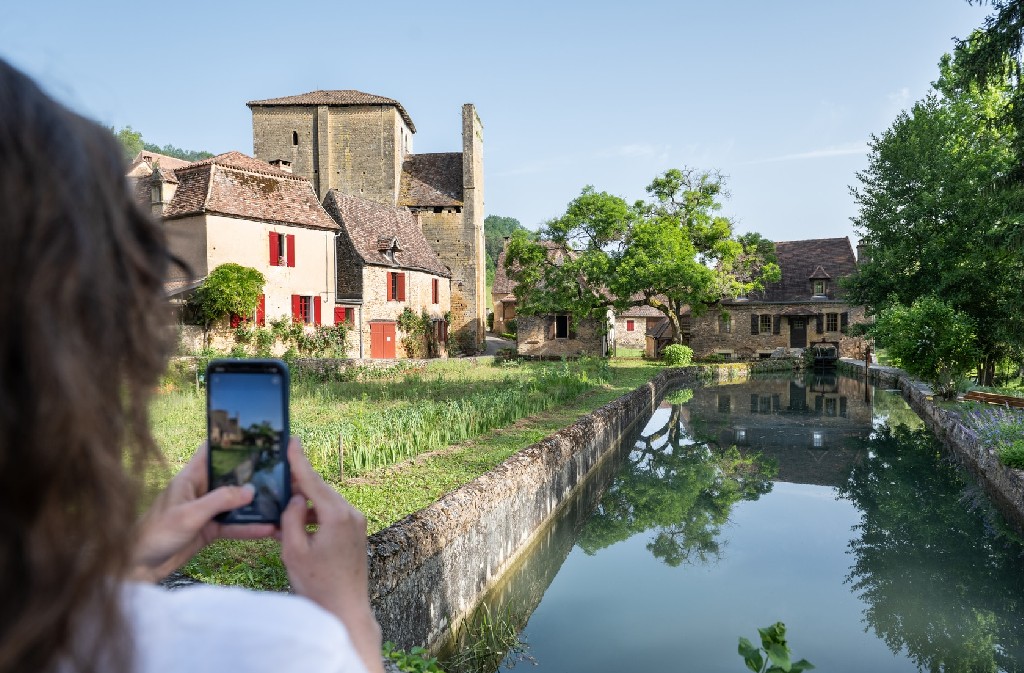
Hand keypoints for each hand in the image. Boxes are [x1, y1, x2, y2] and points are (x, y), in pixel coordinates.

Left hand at [131, 443, 275, 582]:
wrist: (139, 566)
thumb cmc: (156, 533)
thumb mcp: (189, 514)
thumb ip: (220, 500)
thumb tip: (251, 490)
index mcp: (190, 477)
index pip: (211, 451)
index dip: (230, 441)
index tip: (255, 435)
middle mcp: (201, 490)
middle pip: (231, 476)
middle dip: (253, 473)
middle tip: (281, 469)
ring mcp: (206, 510)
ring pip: (236, 502)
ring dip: (255, 503)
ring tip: (281, 500)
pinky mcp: (210, 529)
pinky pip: (234, 525)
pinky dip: (250, 527)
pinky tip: (269, 528)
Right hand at [280, 438, 383, 672]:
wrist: (345, 609)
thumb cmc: (317, 584)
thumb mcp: (293, 551)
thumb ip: (291, 519)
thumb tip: (296, 499)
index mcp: (337, 516)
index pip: (313, 481)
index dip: (299, 460)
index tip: (292, 440)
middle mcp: (352, 514)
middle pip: (321, 490)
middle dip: (300, 483)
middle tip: (279, 474)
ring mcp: (358, 523)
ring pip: (327, 502)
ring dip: (307, 502)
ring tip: (283, 504)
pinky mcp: (357, 533)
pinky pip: (334, 515)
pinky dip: (316, 515)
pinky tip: (299, 523)